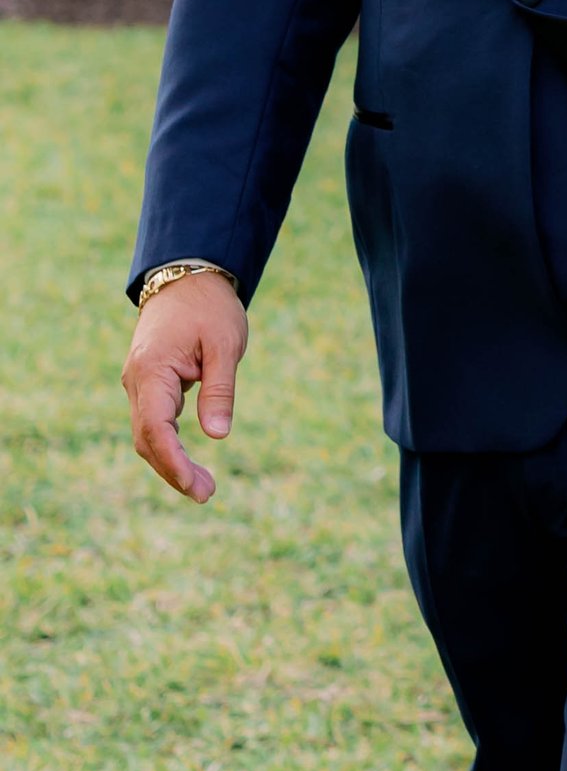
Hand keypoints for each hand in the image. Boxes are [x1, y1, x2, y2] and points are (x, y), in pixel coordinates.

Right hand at [123, 272, 249, 500]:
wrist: (188, 277)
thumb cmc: (210, 308)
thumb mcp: (225, 346)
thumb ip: (219, 390)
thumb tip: (217, 435)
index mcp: (152, 370)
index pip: (155, 428)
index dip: (172, 462)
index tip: (194, 486)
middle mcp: (137, 380)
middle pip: (146, 438)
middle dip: (173, 470)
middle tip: (207, 494)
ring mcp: (138, 383)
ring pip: (147, 433)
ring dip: (170, 461)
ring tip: (204, 486)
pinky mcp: (147, 384)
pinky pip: (152, 422)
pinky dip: (167, 444)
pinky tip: (188, 462)